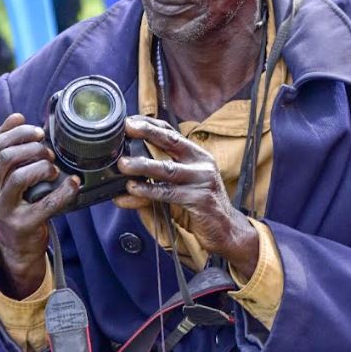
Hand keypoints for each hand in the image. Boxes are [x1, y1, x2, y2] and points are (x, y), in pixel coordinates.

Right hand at [0, 114, 79, 298]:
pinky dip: (64, 191)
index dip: (19, 132)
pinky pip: (46, 203)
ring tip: (53, 169)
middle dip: (32, 148)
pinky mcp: (21, 225)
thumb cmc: (16, 205)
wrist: (18, 247)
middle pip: (6, 157)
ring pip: (20, 177)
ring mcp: (2, 210)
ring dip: (42, 167)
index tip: (38, 131)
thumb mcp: (4, 179)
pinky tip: (73, 183)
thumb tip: (17, 116)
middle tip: (48, 152)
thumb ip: (8, 150)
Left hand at [114, 116, 259, 278]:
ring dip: (142, 166)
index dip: (150, 125)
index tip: (130, 121)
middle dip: (148, 133)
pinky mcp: (200, 199)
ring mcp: (202, 180)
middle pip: (171, 142)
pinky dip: (149, 191)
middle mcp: (202, 164)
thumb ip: (158, 178)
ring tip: (123, 165)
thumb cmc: (201, 206)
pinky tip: (133, 190)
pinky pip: (169, 193)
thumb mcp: (181, 186)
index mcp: (198, 156)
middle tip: (127, 129)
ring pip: (167, 169)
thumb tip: (125, 176)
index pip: (172, 133)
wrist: (227, 229)